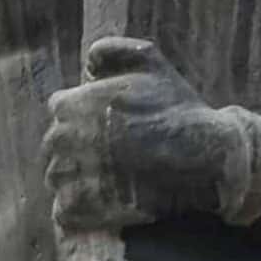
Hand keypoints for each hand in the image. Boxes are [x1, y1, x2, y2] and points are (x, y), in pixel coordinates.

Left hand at [44, 37, 244, 237]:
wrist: (202, 155)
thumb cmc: (177, 108)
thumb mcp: (149, 60)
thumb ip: (110, 50)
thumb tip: (88, 63)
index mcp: (69, 104)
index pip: (61, 112)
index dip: (85, 122)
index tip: (109, 131)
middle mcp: (60, 138)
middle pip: (57, 147)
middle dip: (80, 151)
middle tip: (114, 159)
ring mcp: (68, 175)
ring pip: (59, 178)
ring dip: (80, 181)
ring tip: (113, 182)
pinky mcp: (77, 208)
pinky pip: (65, 210)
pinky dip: (82, 209)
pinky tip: (108, 202)